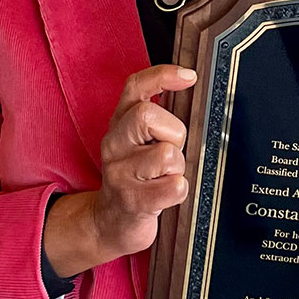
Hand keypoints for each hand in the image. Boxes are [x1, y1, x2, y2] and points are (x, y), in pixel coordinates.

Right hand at [43, 64, 195, 275]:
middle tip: (170, 150)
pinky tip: (164, 195)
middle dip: (173, 132)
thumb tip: (189, 85)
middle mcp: (114, 144)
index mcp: (119, 124)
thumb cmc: (135, 177)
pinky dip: (178, 191)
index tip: (190, 76)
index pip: (135, 87)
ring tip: (164, 177)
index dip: (162, 76)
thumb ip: (156, 116)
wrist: (109, 223)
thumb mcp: (137, 141)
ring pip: (167, 154)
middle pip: (148, 116)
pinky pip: (174, 187)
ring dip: (178, 167)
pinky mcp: (133, 201)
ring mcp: (120, 174)